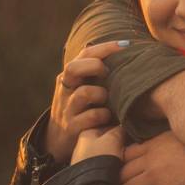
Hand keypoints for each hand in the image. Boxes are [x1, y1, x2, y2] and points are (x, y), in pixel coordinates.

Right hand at [45, 41, 125, 161]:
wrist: (58, 139)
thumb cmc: (81, 106)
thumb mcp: (85, 86)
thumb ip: (98, 71)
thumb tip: (125, 46)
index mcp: (71, 76)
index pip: (85, 54)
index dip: (105, 47)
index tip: (126, 44)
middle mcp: (66, 89)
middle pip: (73, 68)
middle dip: (94, 66)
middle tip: (108, 72)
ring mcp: (67, 108)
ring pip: (84, 93)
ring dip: (101, 94)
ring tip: (107, 98)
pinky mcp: (72, 127)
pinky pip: (92, 117)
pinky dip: (103, 115)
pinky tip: (109, 117)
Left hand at [119, 131, 184, 184]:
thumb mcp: (182, 136)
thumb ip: (164, 141)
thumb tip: (155, 146)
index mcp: (154, 144)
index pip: (124, 154)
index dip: (125, 164)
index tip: (132, 172)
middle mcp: (150, 160)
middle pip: (120, 174)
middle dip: (124, 182)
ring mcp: (156, 177)